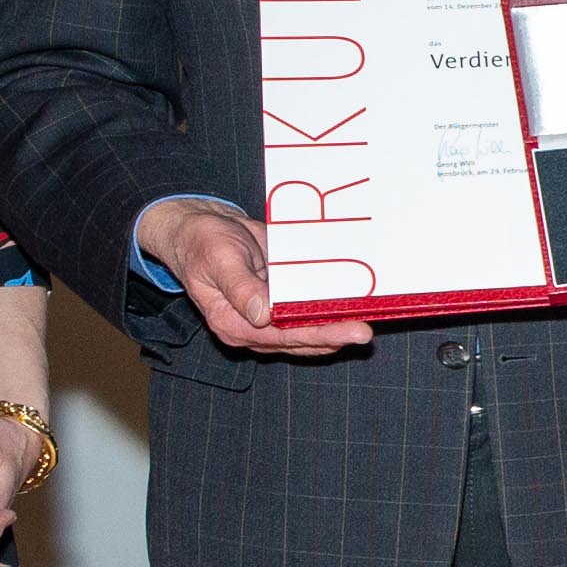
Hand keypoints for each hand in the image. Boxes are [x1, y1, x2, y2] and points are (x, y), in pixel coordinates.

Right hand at [142, 198, 371, 358]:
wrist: (199, 228)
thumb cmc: (202, 243)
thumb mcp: (218, 259)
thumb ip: (239, 287)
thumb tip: (262, 315)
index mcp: (233, 324)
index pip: (281, 336)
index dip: (316, 335)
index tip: (346, 333)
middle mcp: (252, 327)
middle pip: (300, 338)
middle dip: (334, 335)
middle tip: (365, 333)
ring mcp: (266, 316)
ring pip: (306, 328)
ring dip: (334, 326)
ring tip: (366, 321)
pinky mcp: (278, 300)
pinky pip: (304, 309)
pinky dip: (326, 309)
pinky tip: (350, 306)